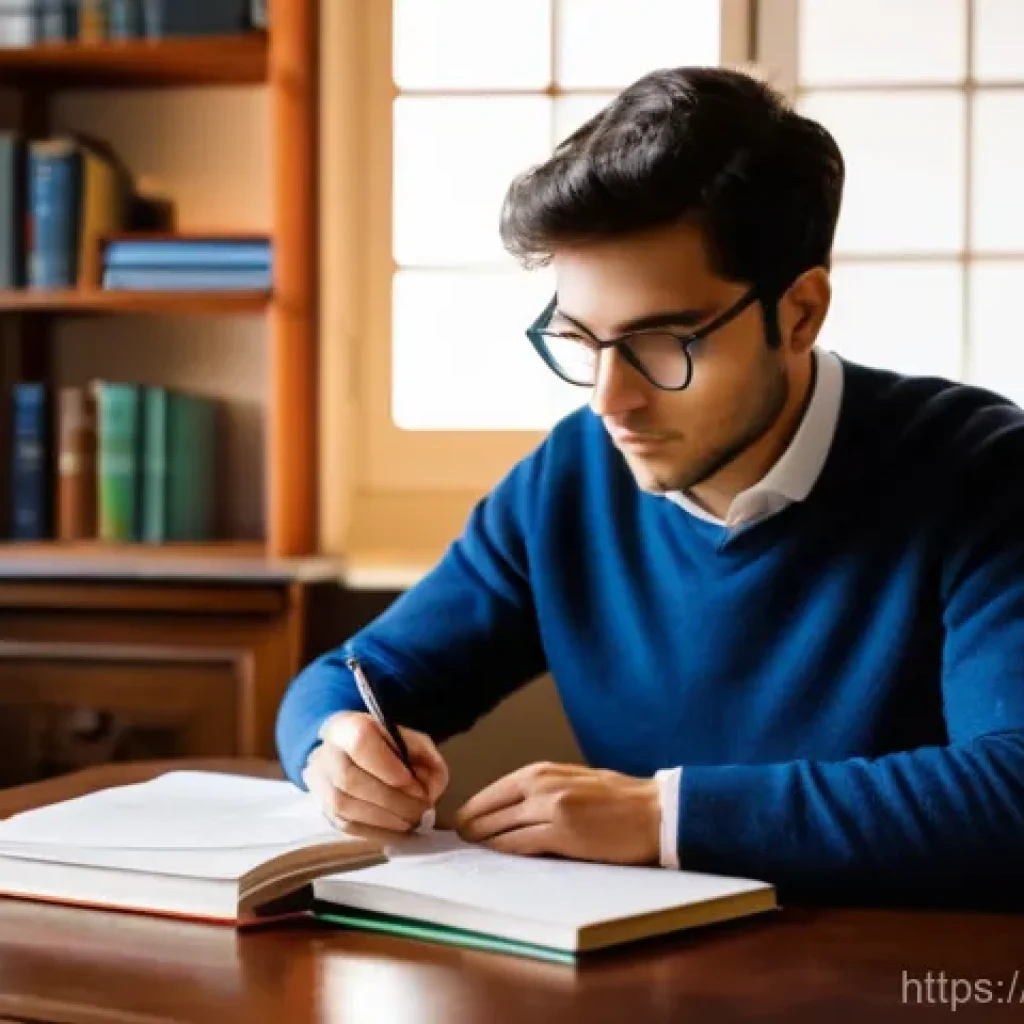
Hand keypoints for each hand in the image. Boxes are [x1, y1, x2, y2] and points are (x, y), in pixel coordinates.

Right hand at [303, 711, 448, 834]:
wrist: (347, 753)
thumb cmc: (385, 745)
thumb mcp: (410, 738)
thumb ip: (426, 757)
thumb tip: (431, 790)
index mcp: (347, 727)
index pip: (361, 743)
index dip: (390, 768)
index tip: (416, 785)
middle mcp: (326, 755)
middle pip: (351, 780)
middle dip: (393, 800)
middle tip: (421, 810)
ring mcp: (321, 786)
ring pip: (346, 808)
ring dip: (386, 820)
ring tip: (412, 820)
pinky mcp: (325, 811)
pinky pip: (348, 827)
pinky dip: (378, 832)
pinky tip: (399, 829)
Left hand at [454, 762, 660, 865]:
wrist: (656, 811)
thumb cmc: (619, 799)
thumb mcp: (574, 780)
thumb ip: (542, 790)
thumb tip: (509, 809)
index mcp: (543, 771)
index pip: (493, 791)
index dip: (473, 809)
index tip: (460, 822)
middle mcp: (541, 785)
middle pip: (490, 810)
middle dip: (471, 826)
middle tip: (458, 840)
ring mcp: (551, 809)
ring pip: (500, 828)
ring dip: (483, 840)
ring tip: (471, 850)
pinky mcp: (562, 834)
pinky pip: (520, 845)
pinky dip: (504, 851)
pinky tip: (496, 856)